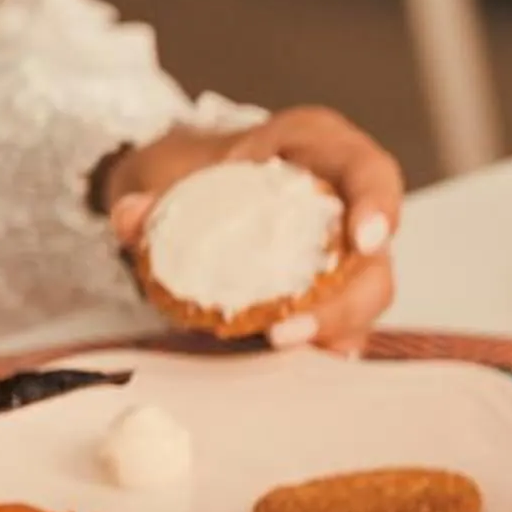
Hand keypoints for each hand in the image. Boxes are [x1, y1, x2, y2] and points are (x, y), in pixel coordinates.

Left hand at [104, 108, 404, 353]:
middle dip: (346, 298)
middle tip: (292, 326)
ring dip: (330, 329)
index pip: (369, 171)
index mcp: (320, 151)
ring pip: (366, 298)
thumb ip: (150, 188)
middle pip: (374, 257)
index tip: (363, 240)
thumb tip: (134, 217)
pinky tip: (294, 359)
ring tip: (277, 343)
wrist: (186, 194)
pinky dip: (321, 343)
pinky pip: (344, 324)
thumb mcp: (166, 164)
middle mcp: (345, 205)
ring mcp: (345, 256)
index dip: (377, 204)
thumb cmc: (195, 168)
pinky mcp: (333, 294)